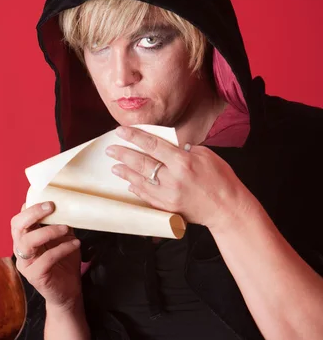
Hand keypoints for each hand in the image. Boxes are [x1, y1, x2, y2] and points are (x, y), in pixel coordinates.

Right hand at [11, 202, 82, 310]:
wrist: (68, 291)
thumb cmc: (65, 262)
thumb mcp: (63, 239)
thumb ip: (59, 223)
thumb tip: (66, 204)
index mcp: (25, 239)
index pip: (18, 219)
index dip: (30, 207)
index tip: (48, 200)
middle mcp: (21, 250)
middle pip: (17, 227)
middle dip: (33, 214)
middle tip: (51, 207)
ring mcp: (25, 264)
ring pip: (28, 242)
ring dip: (48, 231)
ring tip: (66, 228)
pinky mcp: (35, 276)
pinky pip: (46, 259)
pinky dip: (62, 248)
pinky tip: (75, 244)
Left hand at [106, 126, 251, 231]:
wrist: (227, 208)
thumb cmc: (220, 179)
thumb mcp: (205, 155)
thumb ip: (183, 150)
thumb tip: (166, 147)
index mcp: (182, 162)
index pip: (152, 145)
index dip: (134, 137)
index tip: (121, 131)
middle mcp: (172, 179)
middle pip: (142, 163)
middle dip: (123, 155)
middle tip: (111, 150)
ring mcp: (168, 195)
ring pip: (140, 181)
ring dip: (126, 173)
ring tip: (115, 167)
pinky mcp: (167, 208)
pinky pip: (147, 197)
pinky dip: (137, 189)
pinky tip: (130, 183)